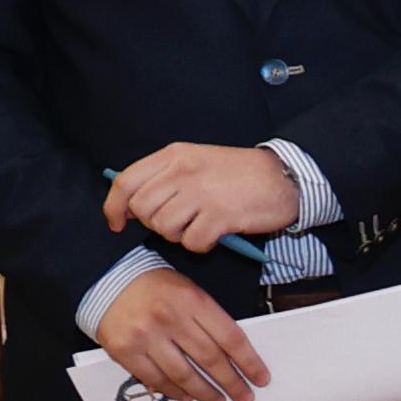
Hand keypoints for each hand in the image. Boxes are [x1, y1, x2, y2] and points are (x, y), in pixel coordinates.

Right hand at [93, 270, 270, 400]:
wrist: (109, 280)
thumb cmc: (158, 288)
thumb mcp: (190, 292)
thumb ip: (210, 319)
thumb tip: (234, 355)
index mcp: (193, 301)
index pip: (230, 337)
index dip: (249, 362)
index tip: (261, 379)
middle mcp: (170, 319)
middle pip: (209, 359)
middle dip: (231, 383)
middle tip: (244, 398)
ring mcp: (145, 336)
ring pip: (182, 374)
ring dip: (204, 392)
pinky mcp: (124, 350)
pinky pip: (154, 378)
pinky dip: (173, 391)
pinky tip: (186, 396)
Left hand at [103, 142, 299, 251]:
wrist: (286, 176)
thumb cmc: (240, 173)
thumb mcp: (197, 161)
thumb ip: (165, 177)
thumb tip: (132, 205)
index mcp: (174, 155)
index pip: (125, 182)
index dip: (114, 207)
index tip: (118, 223)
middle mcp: (183, 171)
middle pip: (142, 209)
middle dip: (154, 224)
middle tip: (177, 224)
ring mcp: (201, 193)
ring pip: (164, 227)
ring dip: (179, 235)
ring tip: (199, 227)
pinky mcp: (221, 215)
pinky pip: (192, 242)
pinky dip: (201, 245)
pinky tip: (216, 234)